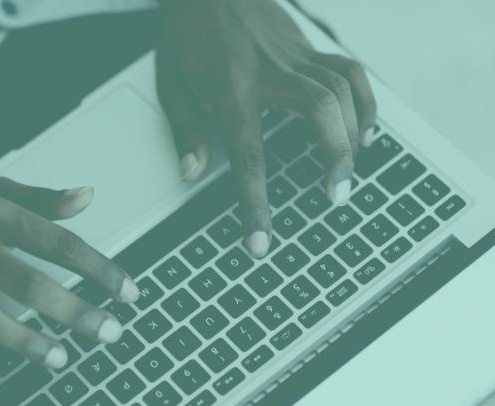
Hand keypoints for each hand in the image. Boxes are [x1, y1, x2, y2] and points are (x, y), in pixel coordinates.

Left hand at [157, 0, 376, 257]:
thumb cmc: (185, 32)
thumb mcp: (170, 82)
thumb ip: (184, 128)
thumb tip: (192, 173)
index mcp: (230, 89)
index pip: (247, 155)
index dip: (255, 204)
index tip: (260, 243)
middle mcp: (269, 72)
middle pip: (319, 111)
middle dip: (334, 157)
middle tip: (333, 199)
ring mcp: (294, 56)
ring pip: (342, 89)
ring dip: (352, 135)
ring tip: (346, 176)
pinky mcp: (307, 47)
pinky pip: (348, 71)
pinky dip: (364, 102)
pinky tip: (364, 132)